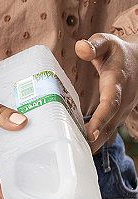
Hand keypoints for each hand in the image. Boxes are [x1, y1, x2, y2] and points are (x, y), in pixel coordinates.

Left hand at [76, 34, 137, 150]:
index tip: (90, 133)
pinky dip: (96, 140)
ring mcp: (122, 109)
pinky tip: (81, 149)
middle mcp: (123, 100)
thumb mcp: (106, 42)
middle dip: (95, 139)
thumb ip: (94, 45)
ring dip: (95, 143)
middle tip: (76, 152)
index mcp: (118, 83)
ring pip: (110, 130)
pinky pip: (108, 129)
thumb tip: (81, 48)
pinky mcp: (118, 114)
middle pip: (110, 123)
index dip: (101, 118)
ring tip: (76, 156)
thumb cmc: (117, 51)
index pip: (111, 103)